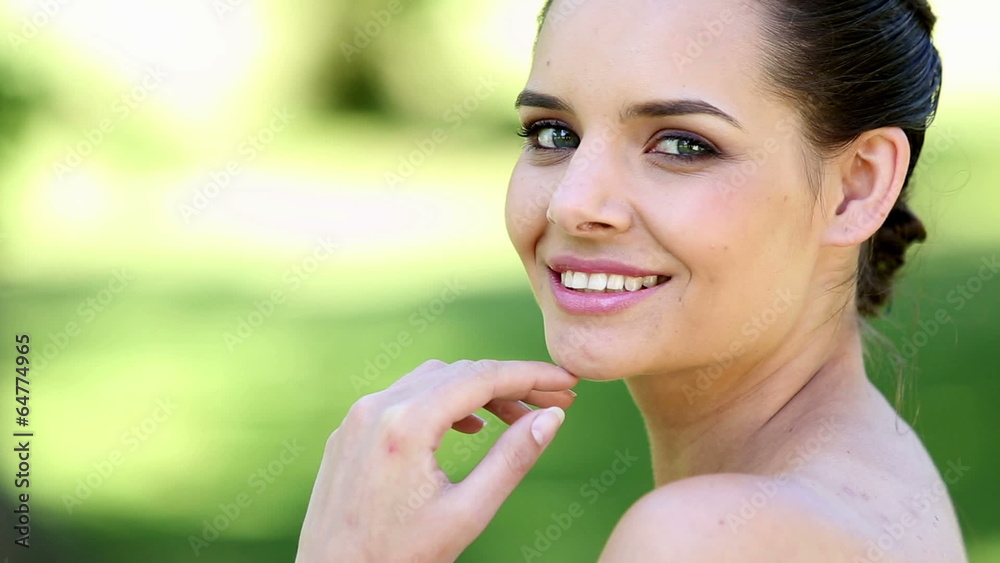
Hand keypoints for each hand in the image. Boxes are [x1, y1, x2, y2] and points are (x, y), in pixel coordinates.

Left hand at [295, 359, 578, 561]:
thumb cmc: (400, 557)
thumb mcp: (467, 513)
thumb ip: (512, 460)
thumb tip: (552, 417)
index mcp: (407, 424)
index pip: (484, 377)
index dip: (533, 376)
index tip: (569, 384)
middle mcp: (377, 406)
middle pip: (460, 372)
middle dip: (511, 383)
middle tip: (554, 402)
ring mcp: (358, 416)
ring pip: (432, 379)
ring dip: (478, 390)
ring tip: (517, 417)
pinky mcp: (349, 431)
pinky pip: (404, 396)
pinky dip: (443, 400)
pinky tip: (468, 427)